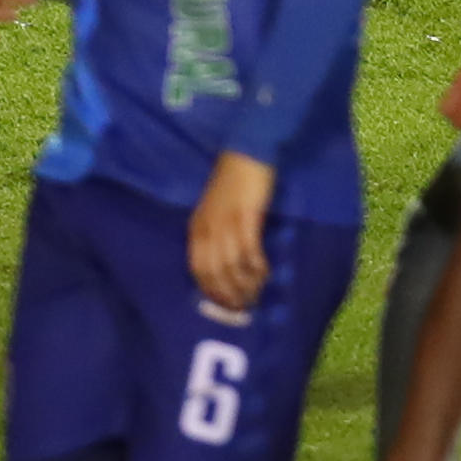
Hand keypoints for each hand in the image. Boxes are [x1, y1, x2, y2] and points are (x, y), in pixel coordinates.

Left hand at [190, 150, 278, 315]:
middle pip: (214, 272)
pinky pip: (249, 249)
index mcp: (197, 228)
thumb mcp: (215, 211)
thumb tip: (227, 267)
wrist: (246, 153)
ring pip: (232, 264)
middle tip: (243, 307)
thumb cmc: (232, 183)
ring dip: (244, 283)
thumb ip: (217, 235)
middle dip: (228, 294)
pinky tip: (264, 272)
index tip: (225, 305)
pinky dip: (256, 265)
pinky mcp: (246, 216)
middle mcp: (208, 228)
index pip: (198, 269)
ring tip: (256, 295)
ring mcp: (226, 222)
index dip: (211, 291)